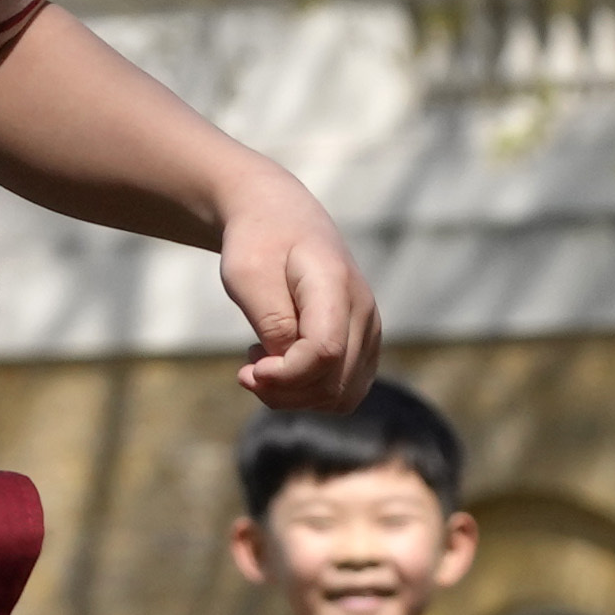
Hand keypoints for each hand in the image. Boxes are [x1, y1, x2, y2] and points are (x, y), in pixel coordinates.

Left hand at [218, 180, 379, 414]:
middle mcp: (364, 313)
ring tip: (260, 364)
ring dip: (295, 395)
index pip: (324, 352)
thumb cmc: (258, 244)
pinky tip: (279, 364)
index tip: (248, 370)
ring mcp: (370, 331)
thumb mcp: (247, 274)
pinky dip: (308, 391)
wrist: (282, 219)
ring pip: (343, 394)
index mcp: (336, 286)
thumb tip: (287, 366)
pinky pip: (344, 389)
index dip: (285, 374)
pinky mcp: (364, 345)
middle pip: (336, 382)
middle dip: (284, 391)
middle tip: (244, 371)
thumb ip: (271, 321)